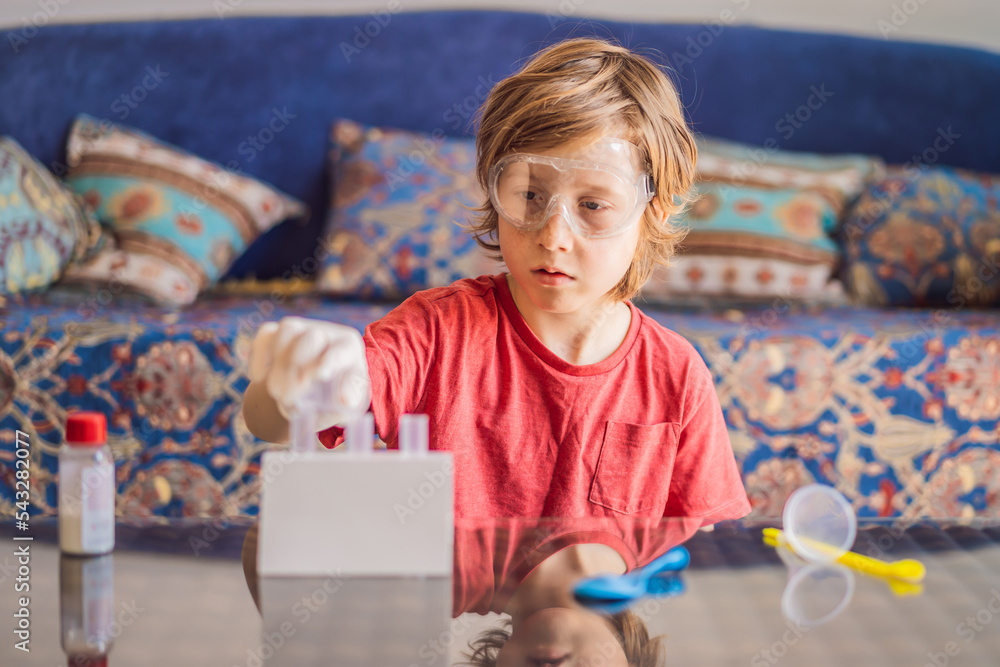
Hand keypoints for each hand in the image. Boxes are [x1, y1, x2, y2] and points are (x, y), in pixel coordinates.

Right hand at [248, 316, 369, 431]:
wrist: (312, 393)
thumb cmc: (336, 395)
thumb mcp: (349, 402)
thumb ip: (348, 400)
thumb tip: (345, 399)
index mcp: (349, 347)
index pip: (341, 351)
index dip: (329, 362)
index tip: (320, 376)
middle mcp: (327, 333)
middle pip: (311, 338)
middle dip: (297, 367)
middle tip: (289, 397)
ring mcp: (301, 329)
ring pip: (288, 331)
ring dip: (279, 362)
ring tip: (277, 393)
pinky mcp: (277, 332)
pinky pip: (266, 335)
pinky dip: (260, 356)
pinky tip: (260, 378)